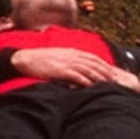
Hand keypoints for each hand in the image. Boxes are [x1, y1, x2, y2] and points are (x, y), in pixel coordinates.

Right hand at [9, 46, 139, 90]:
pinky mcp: (60, 70)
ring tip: (108, 84)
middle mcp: (71, 55)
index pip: (92, 57)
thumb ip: (68, 60)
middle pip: (93, 63)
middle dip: (105, 71)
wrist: (24, 59)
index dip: (104, 64)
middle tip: (115, 80)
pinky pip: (77, 76)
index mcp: (71, 51)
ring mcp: (66, 62)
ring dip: (99, 77)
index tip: (112, 71)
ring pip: (88, 70)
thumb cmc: (39, 60)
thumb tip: (77, 68)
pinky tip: (92, 86)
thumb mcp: (56, 56)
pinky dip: (86, 81)